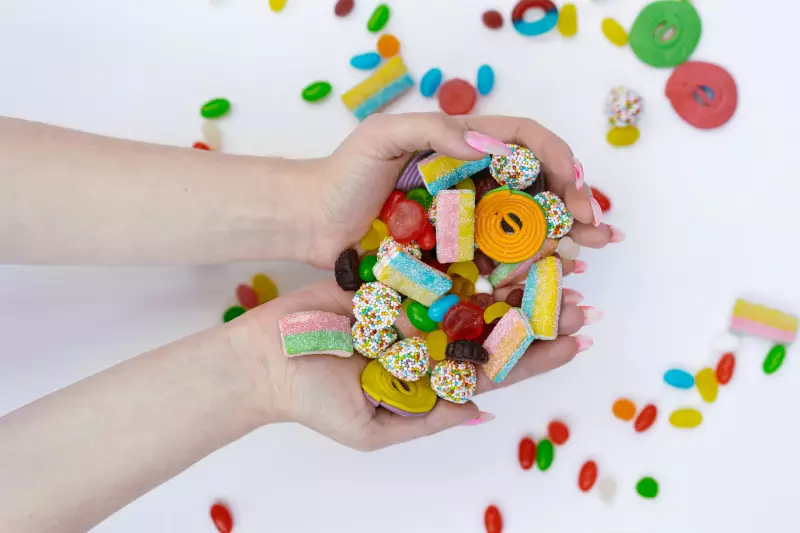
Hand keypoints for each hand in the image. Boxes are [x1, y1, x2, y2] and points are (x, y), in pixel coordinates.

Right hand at [241, 270, 593, 451]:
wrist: (264, 359)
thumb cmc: (312, 401)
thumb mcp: (373, 428)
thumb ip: (428, 418)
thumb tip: (482, 411)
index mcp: (433, 376)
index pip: (497, 368)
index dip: (538, 356)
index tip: (577, 342)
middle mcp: (430, 339)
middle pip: (494, 325)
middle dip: (537, 314)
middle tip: (580, 299)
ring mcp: (413, 306)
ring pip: (472, 290)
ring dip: (513, 279)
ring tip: (554, 263)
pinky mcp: (391, 277)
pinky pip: (434, 264)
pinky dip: (465, 252)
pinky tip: (497, 237)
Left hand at [302, 112, 622, 268]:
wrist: (309, 220)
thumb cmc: (341, 174)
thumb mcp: (383, 138)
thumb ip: (434, 132)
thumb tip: (489, 145)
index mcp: (462, 145)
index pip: (525, 142)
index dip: (557, 162)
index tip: (574, 190)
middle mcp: (471, 181)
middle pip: (535, 188)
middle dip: (573, 208)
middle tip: (599, 234)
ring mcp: (463, 218)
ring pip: (522, 225)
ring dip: (559, 239)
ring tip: (586, 257)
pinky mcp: (450, 251)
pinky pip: (495, 257)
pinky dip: (524, 266)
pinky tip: (548, 278)